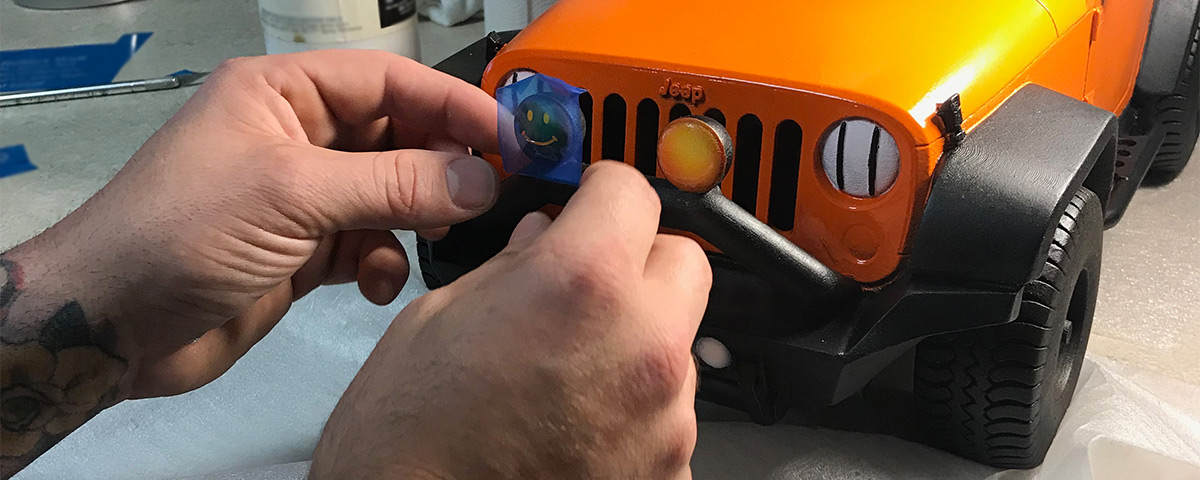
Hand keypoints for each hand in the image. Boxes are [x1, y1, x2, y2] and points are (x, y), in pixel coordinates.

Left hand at [3, 50, 499, 401]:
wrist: (112, 327)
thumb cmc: (182, 233)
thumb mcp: (293, 193)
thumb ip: (395, 184)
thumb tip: (481, 179)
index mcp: (282, 94)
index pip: (386, 81)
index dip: (449, 103)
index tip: (507, 135)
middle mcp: (296, 137)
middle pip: (395, 137)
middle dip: (438, 167)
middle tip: (482, 195)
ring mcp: (301, 197)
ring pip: (390, 194)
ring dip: (414, 219)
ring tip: (432, 238)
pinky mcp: (303, 251)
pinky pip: (369, 244)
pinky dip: (384, 261)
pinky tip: (374, 282)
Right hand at [310, 162, 712, 479]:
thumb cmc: (407, 437)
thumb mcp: (439, 317)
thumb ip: (512, 265)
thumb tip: (542, 239)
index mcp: (581, 283)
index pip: (633, 192)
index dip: (603, 192)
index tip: (591, 202)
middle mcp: (642, 344)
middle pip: (683, 261)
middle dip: (640, 259)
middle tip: (590, 280)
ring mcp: (664, 415)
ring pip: (678, 340)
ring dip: (637, 338)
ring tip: (569, 370)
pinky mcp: (669, 468)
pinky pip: (668, 410)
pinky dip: (635, 406)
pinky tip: (578, 420)